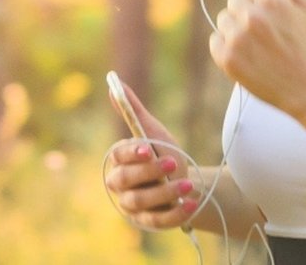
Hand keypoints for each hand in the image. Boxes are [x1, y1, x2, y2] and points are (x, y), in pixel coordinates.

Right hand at [103, 83, 199, 228]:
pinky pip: (158, 221)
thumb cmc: (165, 155)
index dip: (131, 153)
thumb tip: (114, 83)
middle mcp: (121, 186)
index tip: (148, 148)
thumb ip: (133, 112)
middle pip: (125, 180)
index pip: (118, 157)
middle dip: (149, 172)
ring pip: (141, 201)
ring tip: (187, 184)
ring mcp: (133, 206)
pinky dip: (175, 213)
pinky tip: (190, 203)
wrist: (186, 183)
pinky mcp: (148, 222)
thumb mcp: (154, 133)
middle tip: (172, 162)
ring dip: (165, 192)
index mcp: (119, 162)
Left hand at [209, 0, 305, 116]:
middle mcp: (252, 17)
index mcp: (272, 0)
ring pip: (223, 19)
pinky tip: (248, 55)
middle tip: (266, 31)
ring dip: (236, 28)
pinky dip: (227, 46)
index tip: (270, 11)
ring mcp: (237, 39)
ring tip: (258, 45)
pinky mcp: (227, 59)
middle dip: (247, 11)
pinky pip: (215, 40)